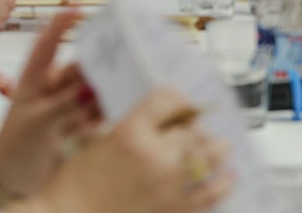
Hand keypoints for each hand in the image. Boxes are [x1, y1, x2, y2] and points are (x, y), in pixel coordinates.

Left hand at [0, 13, 100, 199]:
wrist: (12, 178)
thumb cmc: (14, 146)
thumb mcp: (39, 122)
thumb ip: (66, 105)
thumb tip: (92, 89)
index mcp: (34, 76)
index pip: (49, 40)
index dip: (64, 20)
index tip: (81, 6)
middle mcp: (52, 86)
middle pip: (80, 65)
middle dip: (97, 66)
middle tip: (117, 64)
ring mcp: (65, 104)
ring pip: (91, 88)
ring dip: (103, 92)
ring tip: (114, 95)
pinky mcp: (77, 122)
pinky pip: (96, 111)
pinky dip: (103, 112)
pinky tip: (107, 116)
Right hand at [17, 88, 232, 212]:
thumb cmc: (73, 185)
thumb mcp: (97, 142)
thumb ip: (131, 129)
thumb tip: (161, 122)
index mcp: (130, 133)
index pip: (168, 99)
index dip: (177, 99)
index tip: (179, 103)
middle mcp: (154, 156)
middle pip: (192, 127)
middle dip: (194, 125)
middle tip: (194, 126)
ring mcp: (167, 186)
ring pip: (211, 157)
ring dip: (216, 148)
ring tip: (219, 146)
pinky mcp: (173, 211)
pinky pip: (210, 194)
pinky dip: (223, 184)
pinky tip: (228, 177)